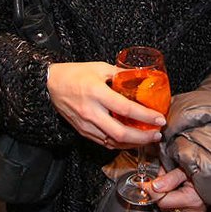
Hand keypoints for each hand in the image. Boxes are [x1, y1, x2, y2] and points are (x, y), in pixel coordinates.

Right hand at [46, 61, 162, 147]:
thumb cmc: (74, 73)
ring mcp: (86, 124)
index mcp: (97, 93)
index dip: (146, 116)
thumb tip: (139, 78)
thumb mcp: (99, 67)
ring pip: (113, 142)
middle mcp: (91, 112)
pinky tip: (130, 140)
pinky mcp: (82, 131)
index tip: (160, 118)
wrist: (50, 84)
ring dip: (133, 144)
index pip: (126, 109)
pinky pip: (104, 142)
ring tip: (147, 139)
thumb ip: (119, 74)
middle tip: (157, 134)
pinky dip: (119, 144)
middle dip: (143, 137)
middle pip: (121, 133)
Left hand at [149, 167, 206, 211]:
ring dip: (162, 201)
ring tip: (165, 188)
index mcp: (192, 198)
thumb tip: (154, 187)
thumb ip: (169, 177)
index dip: (151, 190)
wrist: (210, 174)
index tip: (142, 184)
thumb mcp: (184, 169)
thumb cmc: (198, 170)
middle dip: (158, 192)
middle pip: (163, 205)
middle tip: (158, 180)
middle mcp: (194, 210)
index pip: (163, 199)